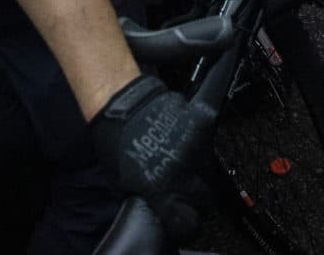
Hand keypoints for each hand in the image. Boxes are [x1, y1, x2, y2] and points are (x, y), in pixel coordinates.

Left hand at [90, 75, 209, 231]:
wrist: (121, 102)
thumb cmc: (114, 141)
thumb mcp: (123, 181)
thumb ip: (146, 199)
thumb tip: (160, 210)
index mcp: (159, 188)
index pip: (187, 219)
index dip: (187, 221)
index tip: (186, 217)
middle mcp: (180, 170)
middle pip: (205, 195)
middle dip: (199, 195)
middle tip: (187, 186)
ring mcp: (194, 146)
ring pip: (208, 168)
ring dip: (199, 167)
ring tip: (183, 158)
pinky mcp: (202, 123)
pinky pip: (208, 141)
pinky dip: (201, 142)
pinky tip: (187, 139)